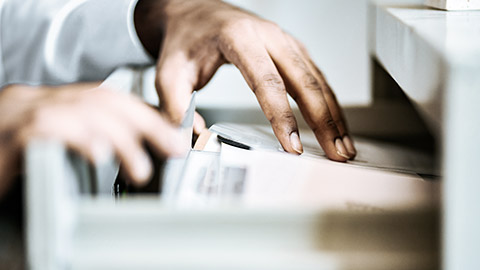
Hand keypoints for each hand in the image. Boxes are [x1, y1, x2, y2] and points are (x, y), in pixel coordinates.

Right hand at [0, 84, 185, 198]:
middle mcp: (37, 101)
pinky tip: (99, 155)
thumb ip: (87, 140)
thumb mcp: (55, 148)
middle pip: (101, 100)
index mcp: (52, 103)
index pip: (107, 98)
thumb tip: (132, 150)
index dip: (145, 116)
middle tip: (172, 149)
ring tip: (140, 168)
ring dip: (121, 139)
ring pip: (81, 111)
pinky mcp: (9, 135)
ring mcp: (20, 113)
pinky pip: (47, 128)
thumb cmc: (12, 165)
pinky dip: (78, 139)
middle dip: (145, 125)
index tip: (173, 136)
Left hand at [134, 0, 356, 160]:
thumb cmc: (184, 40)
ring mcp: (283, 40)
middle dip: (324, 120)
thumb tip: (192, 140)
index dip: (282, 116)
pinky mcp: (289, 48)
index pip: (267, 82)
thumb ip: (175, 107)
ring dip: (333, 114)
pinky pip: (316, 75)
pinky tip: (336, 122)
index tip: (293, 146)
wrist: (193, 10)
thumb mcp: (168, 72)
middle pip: (304, 80)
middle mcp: (268, 35)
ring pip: (317, 79)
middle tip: (336, 152)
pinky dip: (329, 101)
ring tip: (343, 145)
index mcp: (238, 38)